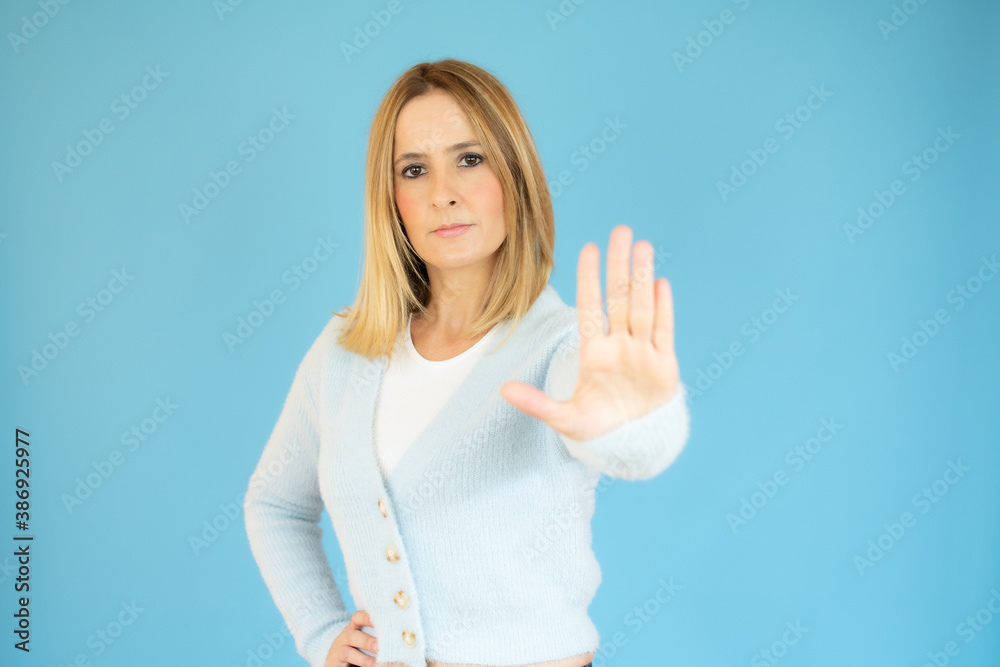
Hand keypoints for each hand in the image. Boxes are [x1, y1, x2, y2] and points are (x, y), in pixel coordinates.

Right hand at [324, 610, 378, 666]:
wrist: (337, 658)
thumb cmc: (359, 646)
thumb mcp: (366, 637)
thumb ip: (378, 636)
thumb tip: (402, 639)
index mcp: (354, 626)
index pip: (358, 617)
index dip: (367, 617)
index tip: (381, 619)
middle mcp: (345, 636)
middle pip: (353, 636)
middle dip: (367, 641)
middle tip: (379, 646)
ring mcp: (338, 650)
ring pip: (347, 653)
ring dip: (364, 659)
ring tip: (377, 664)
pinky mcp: (334, 663)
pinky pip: (343, 665)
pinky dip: (357, 665)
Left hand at [501, 225, 679, 440]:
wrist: (633, 442)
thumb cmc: (597, 426)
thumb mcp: (564, 418)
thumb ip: (537, 404)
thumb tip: (503, 390)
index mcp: (594, 352)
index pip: (591, 308)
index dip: (590, 279)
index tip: (588, 249)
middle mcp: (619, 345)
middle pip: (619, 297)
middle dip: (619, 265)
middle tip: (621, 230)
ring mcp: (642, 352)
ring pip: (642, 307)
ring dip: (642, 277)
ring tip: (643, 246)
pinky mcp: (663, 365)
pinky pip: (663, 331)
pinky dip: (663, 308)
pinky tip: (660, 283)